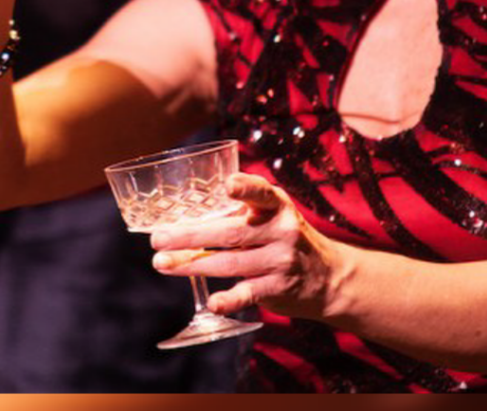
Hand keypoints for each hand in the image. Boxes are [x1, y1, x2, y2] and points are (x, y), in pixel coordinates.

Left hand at [149, 172, 337, 318]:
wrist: (328, 276)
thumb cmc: (286, 234)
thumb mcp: (273, 212)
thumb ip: (242, 206)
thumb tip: (189, 206)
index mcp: (276, 205)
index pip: (261, 193)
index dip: (245, 188)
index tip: (227, 185)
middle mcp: (280, 231)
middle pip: (229, 233)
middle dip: (189, 236)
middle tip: (158, 238)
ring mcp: (279, 261)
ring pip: (229, 263)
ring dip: (192, 264)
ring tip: (162, 264)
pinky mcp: (277, 289)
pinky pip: (248, 294)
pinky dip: (229, 300)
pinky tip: (212, 302)